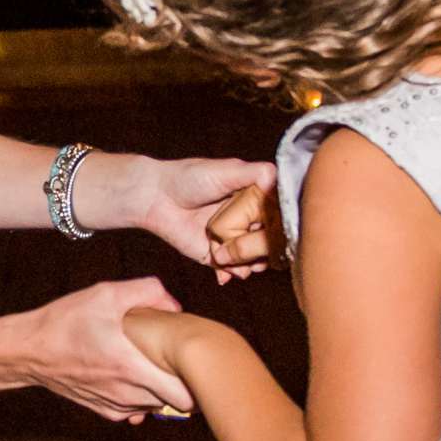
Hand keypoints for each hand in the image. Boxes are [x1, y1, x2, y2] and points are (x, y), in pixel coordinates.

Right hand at [16, 276, 195, 420]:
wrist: (30, 351)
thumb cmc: (66, 321)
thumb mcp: (106, 293)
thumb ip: (148, 291)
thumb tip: (175, 305)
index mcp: (131, 367)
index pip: (185, 396)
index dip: (197, 378)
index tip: (195, 357)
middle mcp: (127, 394)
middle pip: (178, 403)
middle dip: (184, 382)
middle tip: (180, 357)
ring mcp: (117, 406)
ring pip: (158, 405)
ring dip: (163, 388)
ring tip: (155, 362)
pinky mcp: (106, 411)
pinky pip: (138, 409)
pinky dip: (143, 395)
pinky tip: (135, 373)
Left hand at [112, 154, 279, 281]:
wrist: (156, 198)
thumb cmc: (190, 177)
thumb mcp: (227, 169)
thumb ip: (255, 173)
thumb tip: (279, 177)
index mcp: (256, 200)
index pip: (281, 216)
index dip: (283, 222)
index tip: (279, 224)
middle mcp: (249, 222)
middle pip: (272, 241)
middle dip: (269, 246)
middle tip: (258, 241)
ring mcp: (234, 240)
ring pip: (257, 259)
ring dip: (254, 261)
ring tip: (241, 254)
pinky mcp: (218, 256)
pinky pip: (235, 270)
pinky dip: (235, 271)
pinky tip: (227, 265)